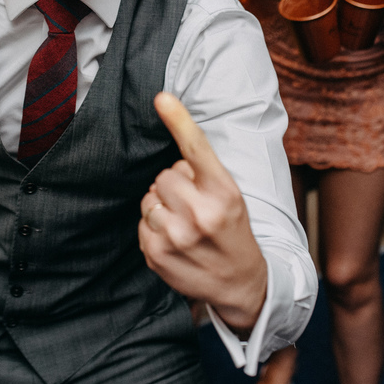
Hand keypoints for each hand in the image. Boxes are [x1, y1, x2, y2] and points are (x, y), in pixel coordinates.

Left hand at [139, 93, 268, 335]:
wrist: (242, 285)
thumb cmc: (234, 232)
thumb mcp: (233, 198)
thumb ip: (204, 173)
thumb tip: (172, 150)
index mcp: (225, 194)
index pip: (197, 149)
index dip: (179, 120)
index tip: (162, 97)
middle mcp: (201, 214)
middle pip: (165, 175)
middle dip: (175, 185)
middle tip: (194, 204)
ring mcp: (176, 237)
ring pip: (150, 197)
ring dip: (162, 205)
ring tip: (184, 223)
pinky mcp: (156, 255)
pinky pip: (141, 221)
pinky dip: (154, 226)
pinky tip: (174, 239)